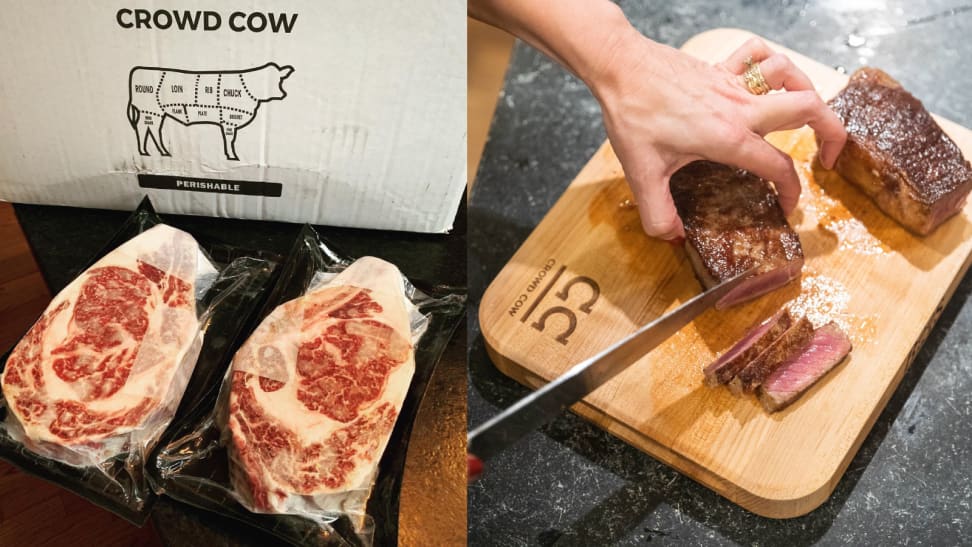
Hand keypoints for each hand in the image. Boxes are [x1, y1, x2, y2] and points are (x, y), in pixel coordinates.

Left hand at [591, 33, 846, 239]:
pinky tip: (766, 80)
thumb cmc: (633, 115)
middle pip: (808, 107)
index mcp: (729, 138)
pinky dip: (770, 62)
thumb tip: (672, 238)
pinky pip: (758, 54)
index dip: (793, 192)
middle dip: (832, 132)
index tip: (788, 206)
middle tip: (829, 156)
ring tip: (806, 115)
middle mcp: (740, 107)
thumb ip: (658, 213)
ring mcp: (732, 83)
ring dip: (805, 91)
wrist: (620, 69)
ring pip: (789, 74)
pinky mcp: (719, 68)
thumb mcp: (642, 174)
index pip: (780, 167)